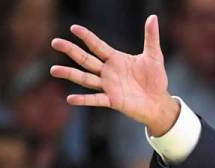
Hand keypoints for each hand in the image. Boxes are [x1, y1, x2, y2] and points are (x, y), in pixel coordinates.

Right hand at [50, 15, 179, 135]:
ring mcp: (108, 86)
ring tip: (54, 70)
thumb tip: (153, 17)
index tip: (74, 28)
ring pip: (85, 78)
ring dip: (70, 74)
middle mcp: (108, 72)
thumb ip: (151, 37)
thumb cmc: (156, 79)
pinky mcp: (112, 101)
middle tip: (55, 42)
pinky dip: (84, 99)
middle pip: (85, 59)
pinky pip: (96, 100)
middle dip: (71, 50)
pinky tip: (70, 99)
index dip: (86, 37)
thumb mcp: (154, 56)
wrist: (160, 102)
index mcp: (115, 59)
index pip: (97, 46)